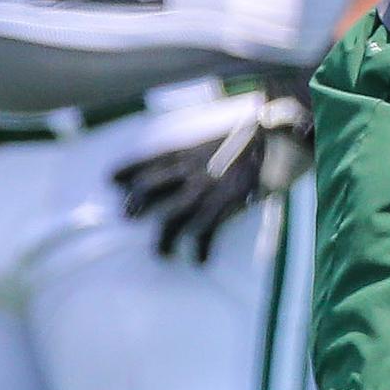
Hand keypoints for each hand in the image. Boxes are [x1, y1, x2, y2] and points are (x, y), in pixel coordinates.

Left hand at [114, 91, 312, 261]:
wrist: (279, 130)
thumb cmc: (259, 129)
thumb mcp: (225, 131)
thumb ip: (210, 143)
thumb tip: (200, 149)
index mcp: (190, 147)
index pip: (149, 159)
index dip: (128, 169)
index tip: (110, 178)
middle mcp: (191, 169)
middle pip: (151, 189)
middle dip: (137, 204)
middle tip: (127, 216)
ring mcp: (207, 188)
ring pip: (174, 218)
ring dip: (165, 238)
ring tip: (162, 254)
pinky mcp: (226, 204)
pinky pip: (206, 231)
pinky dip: (202, 248)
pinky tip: (201, 259)